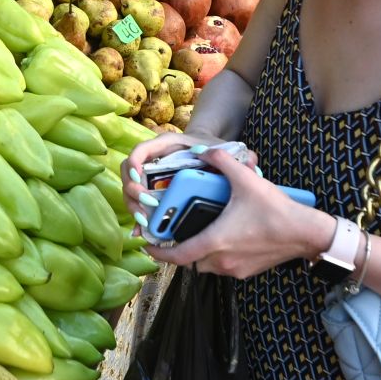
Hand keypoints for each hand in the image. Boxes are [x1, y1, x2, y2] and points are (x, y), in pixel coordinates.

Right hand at [119, 132, 258, 213]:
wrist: (210, 155)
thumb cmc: (215, 150)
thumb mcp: (226, 151)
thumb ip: (238, 156)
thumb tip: (251, 162)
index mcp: (167, 146)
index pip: (142, 150)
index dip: (134, 162)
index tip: (138, 176)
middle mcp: (153, 160)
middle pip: (129, 173)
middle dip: (133, 190)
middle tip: (146, 205)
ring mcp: (151, 178)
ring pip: (130, 191)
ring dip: (133, 207)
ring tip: (145, 222)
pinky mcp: (153, 193)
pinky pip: (138, 206)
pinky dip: (138, 219)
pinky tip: (142, 233)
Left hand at [140, 148, 330, 278]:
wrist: (306, 233)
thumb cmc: (276, 210)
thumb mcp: (246, 180)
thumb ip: (221, 161)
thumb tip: (202, 150)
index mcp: (215, 241)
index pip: (178, 256)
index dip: (158, 253)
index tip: (147, 244)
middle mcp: (222, 261)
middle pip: (190, 261)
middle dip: (181, 250)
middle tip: (175, 233)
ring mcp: (235, 269)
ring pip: (206, 265)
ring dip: (200, 253)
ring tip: (200, 232)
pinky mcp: (247, 272)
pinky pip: (224, 267)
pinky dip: (218, 256)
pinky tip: (225, 238)